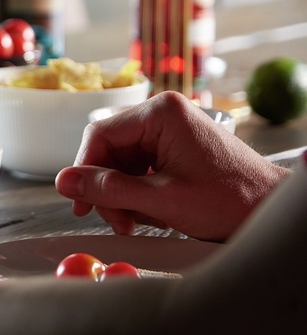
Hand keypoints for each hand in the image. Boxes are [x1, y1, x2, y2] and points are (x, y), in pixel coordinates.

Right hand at [54, 91, 288, 240]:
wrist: (271, 209)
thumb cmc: (232, 200)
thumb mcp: (162, 200)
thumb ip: (108, 190)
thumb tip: (63, 182)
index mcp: (161, 113)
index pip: (100, 134)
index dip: (84, 170)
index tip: (81, 201)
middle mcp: (164, 115)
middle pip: (109, 150)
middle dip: (108, 189)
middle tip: (117, 220)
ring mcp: (170, 131)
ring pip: (122, 163)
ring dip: (123, 195)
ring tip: (138, 221)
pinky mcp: (175, 148)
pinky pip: (139, 168)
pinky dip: (138, 193)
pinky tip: (151, 213)